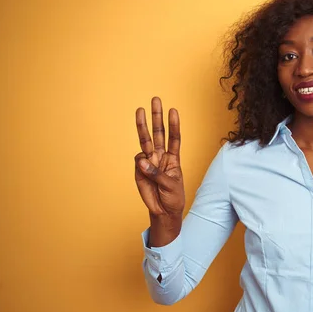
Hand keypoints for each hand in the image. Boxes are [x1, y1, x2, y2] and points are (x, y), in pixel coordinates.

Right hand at [134, 96, 184, 217]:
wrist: (163, 211)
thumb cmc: (172, 197)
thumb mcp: (170, 185)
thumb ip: (156, 173)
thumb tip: (141, 160)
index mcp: (173, 158)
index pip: (174, 138)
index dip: (174, 124)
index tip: (173, 110)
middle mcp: (161, 156)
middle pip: (159, 133)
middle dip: (157, 117)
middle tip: (156, 99)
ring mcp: (149, 161)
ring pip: (146, 140)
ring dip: (143, 125)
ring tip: (140, 110)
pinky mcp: (139, 169)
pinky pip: (138, 160)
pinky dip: (140, 162)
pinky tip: (144, 170)